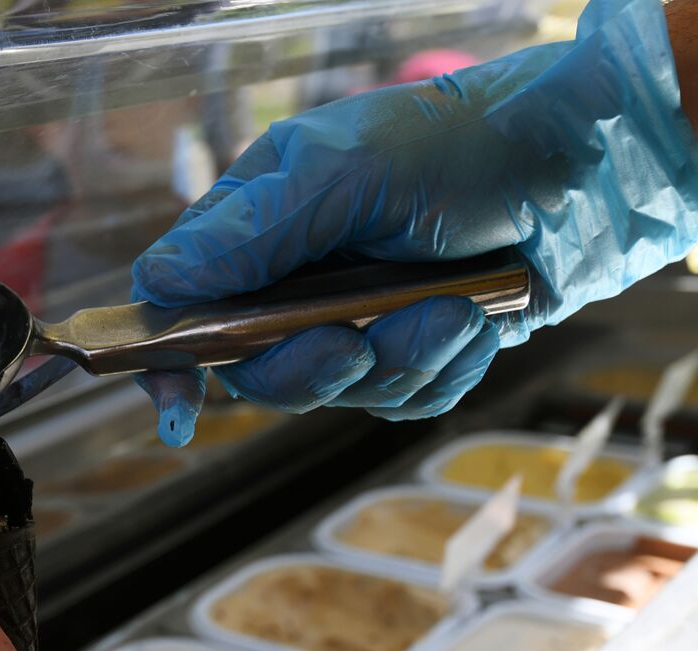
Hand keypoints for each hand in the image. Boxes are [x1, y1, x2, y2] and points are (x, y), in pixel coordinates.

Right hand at [134, 0, 697, 445]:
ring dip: (401, 362)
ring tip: (454, 310)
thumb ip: (253, 231)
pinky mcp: (409, 349)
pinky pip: (400, 399)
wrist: (585, 171)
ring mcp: (352, 317)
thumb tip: (161, 282)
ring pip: (337, 393)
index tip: (180, 410)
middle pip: (255, 370)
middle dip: (313, 368)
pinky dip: (442, 371)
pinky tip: (476, 324)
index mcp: (258, 222)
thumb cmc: (460, 146)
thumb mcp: (347, 172)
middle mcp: (294, 277)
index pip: (180, 303)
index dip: (171, 361)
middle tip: (358, 341)